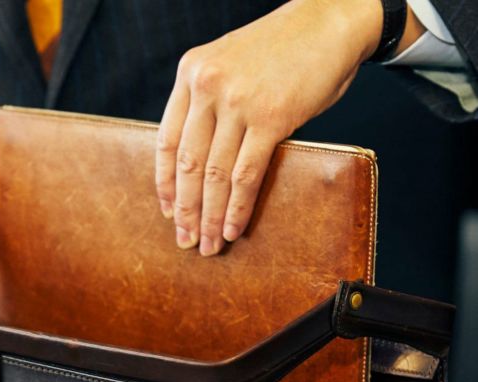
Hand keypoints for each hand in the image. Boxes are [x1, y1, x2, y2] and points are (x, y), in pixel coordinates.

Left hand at [156, 0, 385, 256]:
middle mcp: (208, 85)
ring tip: (209, 245)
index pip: (166, 141)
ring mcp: (238, 102)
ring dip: (210, 218)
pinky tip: (233, 229)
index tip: (168, 213)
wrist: (330, 20)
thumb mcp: (228, 65)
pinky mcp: (271, 118)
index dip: (165, 184)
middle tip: (185, 241)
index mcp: (190, 73)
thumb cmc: (281, 51)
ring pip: (214, 176)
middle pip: (187, 164)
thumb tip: (199, 163)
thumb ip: (209, 104)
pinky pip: (245, 175)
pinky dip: (237, 208)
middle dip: (186, 211)